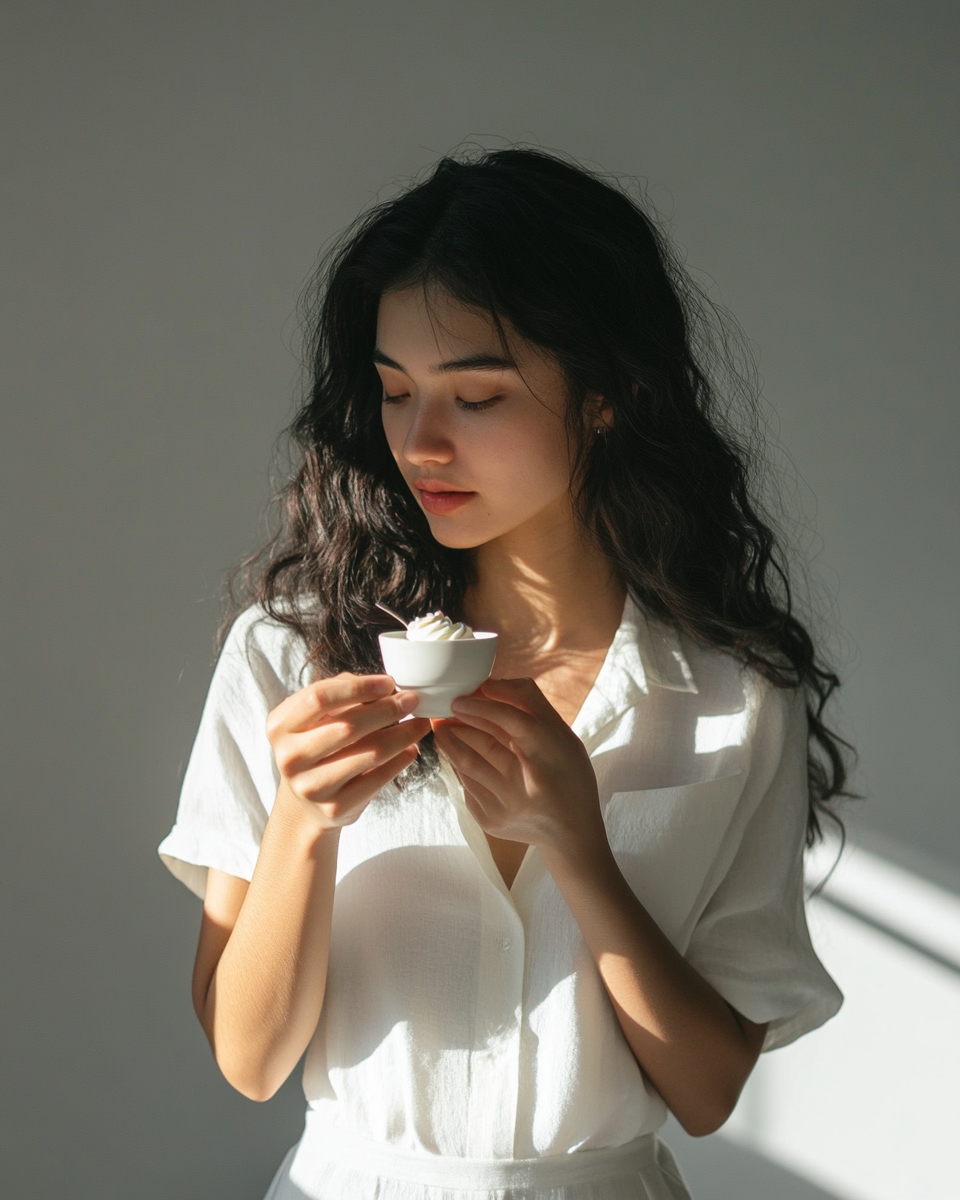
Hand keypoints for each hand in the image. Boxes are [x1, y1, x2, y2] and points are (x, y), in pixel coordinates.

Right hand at [266, 673, 430, 830]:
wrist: (305, 804)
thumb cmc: (317, 747)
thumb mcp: (316, 718)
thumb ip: (342, 694)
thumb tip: (387, 687)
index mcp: (280, 726)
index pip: (319, 697)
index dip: (358, 687)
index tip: (389, 682)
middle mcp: (290, 757)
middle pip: (347, 726)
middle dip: (387, 710)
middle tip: (412, 701)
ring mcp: (311, 786)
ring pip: (369, 753)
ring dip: (402, 735)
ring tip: (420, 723)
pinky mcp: (335, 808)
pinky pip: (378, 779)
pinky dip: (400, 760)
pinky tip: (411, 749)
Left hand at [432, 677, 605, 859]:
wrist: (571, 832)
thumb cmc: (567, 773)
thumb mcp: (561, 734)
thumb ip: (529, 703)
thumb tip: (489, 684)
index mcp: (548, 753)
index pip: (510, 721)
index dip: (481, 707)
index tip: (459, 700)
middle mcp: (526, 781)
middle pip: (482, 743)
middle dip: (457, 723)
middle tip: (443, 710)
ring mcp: (507, 804)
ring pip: (467, 764)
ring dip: (450, 742)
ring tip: (441, 727)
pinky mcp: (491, 820)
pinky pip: (466, 786)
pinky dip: (460, 768)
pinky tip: (458, 757)